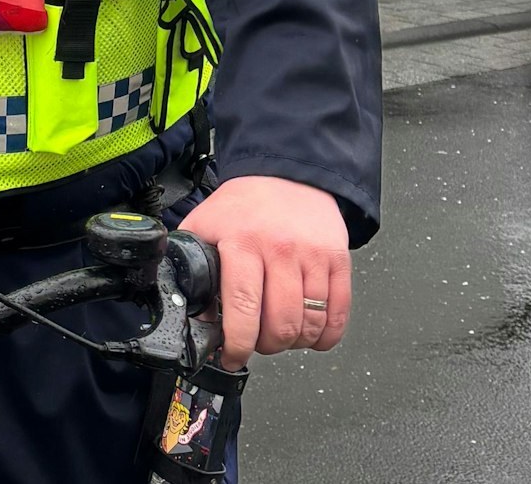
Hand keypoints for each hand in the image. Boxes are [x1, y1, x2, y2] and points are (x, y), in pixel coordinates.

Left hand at [177, 175, 350, 367]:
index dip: (238, 343)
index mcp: (242, 242)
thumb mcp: (206, 226)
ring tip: (281, 334)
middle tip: (257, 342)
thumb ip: (193, 265)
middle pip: (281, 324)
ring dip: (294, 342)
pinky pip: (339, 312)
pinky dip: (326, 334)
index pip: (242, 307)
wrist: (287, 173)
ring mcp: (313, 255)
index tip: (232, 355)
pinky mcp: (338, 259)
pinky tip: (311, 333)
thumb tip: (192, 311)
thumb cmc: (244, 205)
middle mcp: (281, 249)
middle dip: (267, 346)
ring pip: (310, 324)